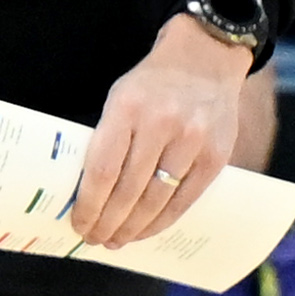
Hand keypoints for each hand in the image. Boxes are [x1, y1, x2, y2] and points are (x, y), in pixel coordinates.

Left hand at [69, 15, 248, 247]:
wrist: (207, 55)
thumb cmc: (154, 82)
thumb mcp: (120, 97)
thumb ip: (109, 139)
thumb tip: (89, 192)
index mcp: (127, 107)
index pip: (103, 170)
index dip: (89, 205)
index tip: (79, 224)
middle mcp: (161, 124)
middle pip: (128, 191)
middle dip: (107, 223)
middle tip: (95, 239)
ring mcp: (192, 141)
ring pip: (156, 201)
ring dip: (133, 228)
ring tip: (117, 240)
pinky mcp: (215, 155)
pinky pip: (185, 200)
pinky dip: (162, 221)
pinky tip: (147, 230)